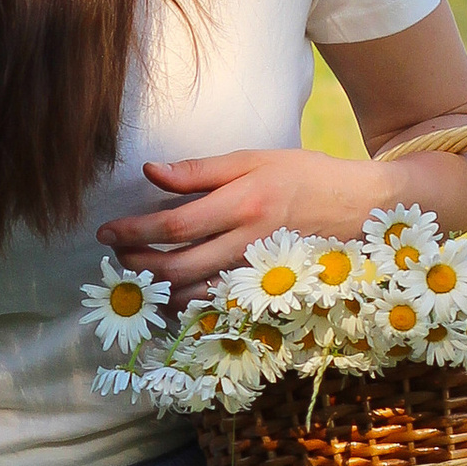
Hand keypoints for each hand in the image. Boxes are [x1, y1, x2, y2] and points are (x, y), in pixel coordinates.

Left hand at [99, 149, 390, 304]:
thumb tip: (150, 172)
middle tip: (118, 255)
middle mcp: (248, 243)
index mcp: (243, 204)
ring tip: (138, 273)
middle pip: (177, 267)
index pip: (174, 227)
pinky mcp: (265, 290)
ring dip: (157, 288)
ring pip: (194, 294)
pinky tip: (170, 292)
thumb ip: (200, 171)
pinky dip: (186, 303)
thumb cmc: (304, 175)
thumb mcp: (253, 159)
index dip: (134, 231)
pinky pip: (216, 306)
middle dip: (137, 264)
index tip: (107, 231)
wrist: (359, 208)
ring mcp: (258, 273)